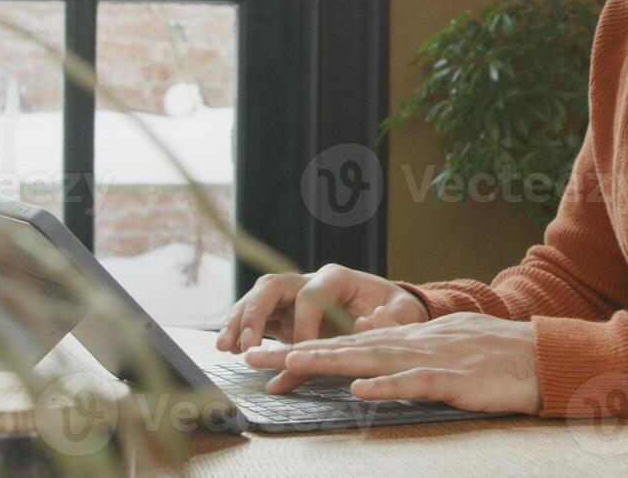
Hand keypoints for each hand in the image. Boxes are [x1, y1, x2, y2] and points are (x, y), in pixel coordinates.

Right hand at [214, 264, 428, 352]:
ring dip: (238, 321)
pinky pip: (255, 318)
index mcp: (337, 278)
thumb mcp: (403, 313)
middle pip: (273, 285)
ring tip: (225, 347)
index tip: (305, 350)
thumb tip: (366, 322)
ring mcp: (292, 297)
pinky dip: (240, 331)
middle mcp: (308, 281)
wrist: (386, 311)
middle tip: (247, 345)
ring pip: (257, 299)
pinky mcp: (282, 314)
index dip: (305, 321)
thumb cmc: (394, 311)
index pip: (312, 293)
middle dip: (256, 313)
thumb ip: (390, 318)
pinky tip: (228, 349)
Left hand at [242, 311, 542, 415]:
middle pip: (345, 346)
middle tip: (252, 358)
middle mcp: (409, 342)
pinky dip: (387, 387)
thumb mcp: (440, 339)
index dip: (304, 346)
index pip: (346, 341)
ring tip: (289, 364)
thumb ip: (403, 333)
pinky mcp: (452, 379)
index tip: (265, 353)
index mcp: (405, 337)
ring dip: (329, 361)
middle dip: (296, 351)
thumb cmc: (490, 353)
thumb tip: (367, 323)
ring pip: (370, 359)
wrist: (537, 354)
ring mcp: (430, 358)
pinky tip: (360, 392)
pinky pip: (414, 384)